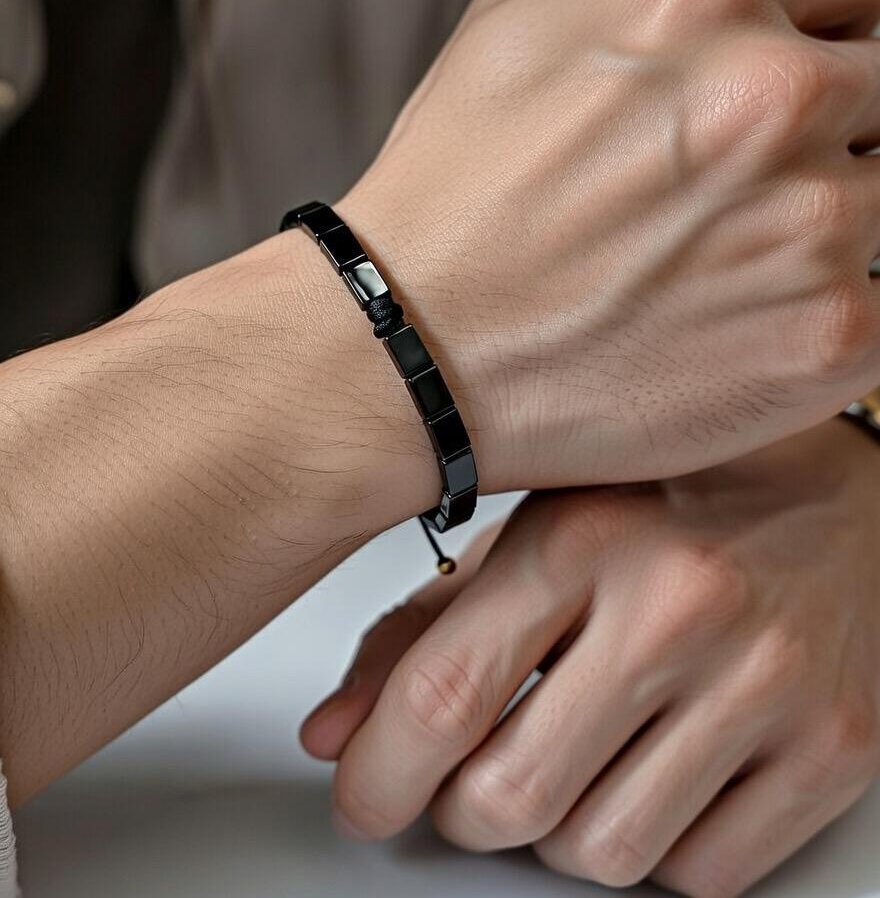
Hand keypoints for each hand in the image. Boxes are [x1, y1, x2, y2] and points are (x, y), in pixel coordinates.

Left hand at [302, 419, 879, 896]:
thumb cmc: (680, 498)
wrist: (848, 494)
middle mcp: (681, 604)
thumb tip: (336, 733)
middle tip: (468, 782)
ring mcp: (769, 681)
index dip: (378, 773)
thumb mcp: (540, 525)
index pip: (444, 693)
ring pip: (602, 855)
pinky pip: (703, 875)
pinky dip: (658, 848)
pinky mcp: (836, 747)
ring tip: (577, 762)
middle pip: (512, 796)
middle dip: (462, 812)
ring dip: (561, 833)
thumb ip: (428, 627)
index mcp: (587, 533)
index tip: (365, 794)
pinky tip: (657, 773)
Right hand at [341, 0, 879, 490]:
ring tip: (725, 246)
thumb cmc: (454, 190)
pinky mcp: (830, 334)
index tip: (816, 44)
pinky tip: (743, 308)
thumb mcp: (518, 12)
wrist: (414, 351)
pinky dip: (830, 296)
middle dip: (835, 108)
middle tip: (739, 167)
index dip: (841, 5)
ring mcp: (815, 220)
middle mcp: (775, 96)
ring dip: (832, 206)